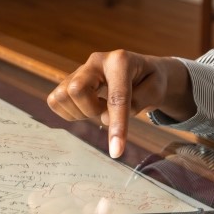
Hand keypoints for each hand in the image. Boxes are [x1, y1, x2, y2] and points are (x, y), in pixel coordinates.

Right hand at [47, 49, 193, 157]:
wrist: (142, 70)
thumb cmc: (151, 80)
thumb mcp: (157, 90)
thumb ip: (137, 103)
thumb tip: (105, 118)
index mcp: (120, 61)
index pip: (116, 97)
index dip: (117, 124)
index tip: (116, 152)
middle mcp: (96, 61)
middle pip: (76, 89)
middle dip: (90, 110)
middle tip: (105, 111)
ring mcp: (80, 69)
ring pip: (62, 95)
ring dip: (80, 112)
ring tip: (98, 108)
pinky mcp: (69, 79)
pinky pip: (56, 100)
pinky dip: (70, 112)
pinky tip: (87, 108)